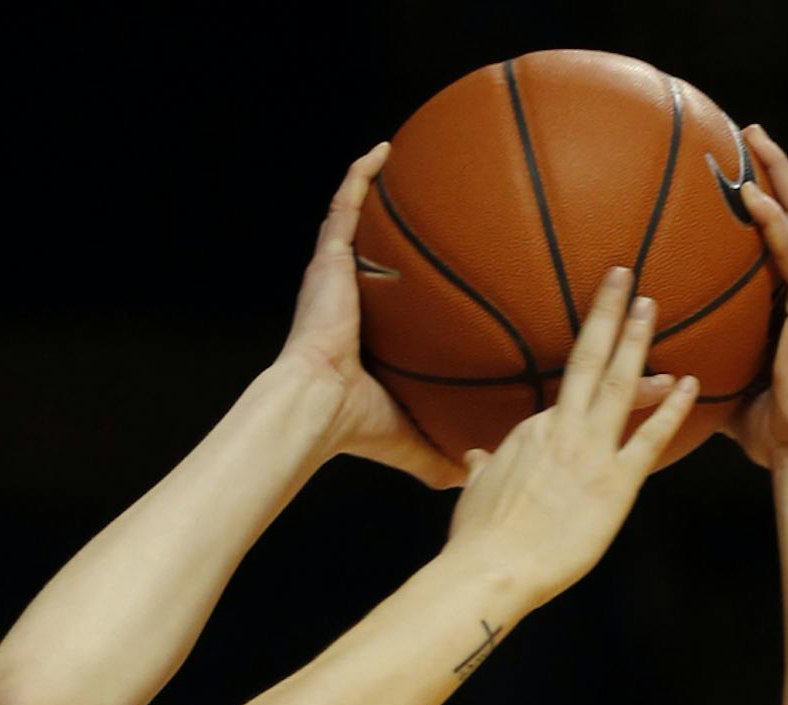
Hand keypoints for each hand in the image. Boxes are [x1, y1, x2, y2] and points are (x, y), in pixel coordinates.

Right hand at [279, 144, 464, 490]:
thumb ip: (439, 452)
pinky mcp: (328, 261)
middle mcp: (351, 300)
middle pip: (376, 255)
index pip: (392, 302)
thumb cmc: (353, 426)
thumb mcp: (408, 435)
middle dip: (397, 229)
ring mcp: (337, 277)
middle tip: (434, 205)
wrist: (314, 409)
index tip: (441, 270)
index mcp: (367, 337)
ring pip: (360, 222)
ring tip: (407, 158)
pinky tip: (384, 149)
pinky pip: (345, 206)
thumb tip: (474, 473)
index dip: (412, 284)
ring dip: (378, 191)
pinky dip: (361, 177)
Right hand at [445, 266, 698, 606]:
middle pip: (590, 359)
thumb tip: (475, 456)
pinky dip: (671, 409)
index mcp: (531, 430)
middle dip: (610, 314)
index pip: (566, 392)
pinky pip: (650, 438)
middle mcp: (563, 428)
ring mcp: (592, 452)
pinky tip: (689, 384)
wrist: (491, 570)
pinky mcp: (616, 483)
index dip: (588, 364)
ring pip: (621, 383)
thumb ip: (483, 468)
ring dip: (638, 341)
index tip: (602, 337)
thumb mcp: (474, 492)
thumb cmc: (477, 538)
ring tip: (652, 305)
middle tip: (628, 276)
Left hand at [727, 127, 787, 469]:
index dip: (761, 201)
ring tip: (753, 140)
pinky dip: (774, 221)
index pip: (777, 237)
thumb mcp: (720, 383)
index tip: (735, 170)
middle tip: (747, 132)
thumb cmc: (762, 428)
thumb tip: (650, 364)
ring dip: (777, 174)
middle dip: (773, 168)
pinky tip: (752, 196)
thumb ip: (697, 362)